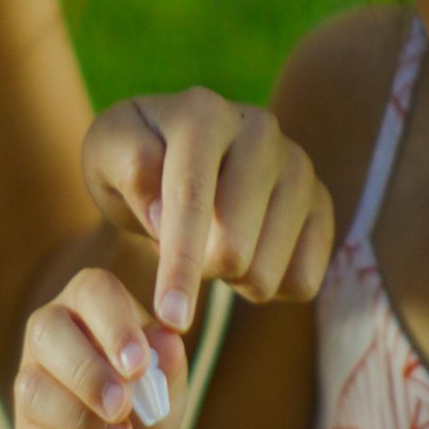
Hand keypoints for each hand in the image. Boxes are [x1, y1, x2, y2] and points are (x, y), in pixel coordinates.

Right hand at [13, 266, 188, 428]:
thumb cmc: (152, 401)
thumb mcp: (170, 384)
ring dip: (80, 421)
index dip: (114, 326)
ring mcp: (28, 380)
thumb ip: (170, 365)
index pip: (94, 292)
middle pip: (47, 331)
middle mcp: (50, 330)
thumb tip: (168, 341)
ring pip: (34, 390)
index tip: (138, 365)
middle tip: (121, 406)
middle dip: (87, 372)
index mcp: (90, 302)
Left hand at [83, 89, 334, 333]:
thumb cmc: (135, 160)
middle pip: (234, 248)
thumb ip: (127, 173)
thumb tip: (161, 214)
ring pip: (266, 272)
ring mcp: (299, 167)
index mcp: (203, 113)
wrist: (182, 154)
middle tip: (180, 249)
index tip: (171, 315)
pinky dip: (268, 285)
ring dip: (230, 279)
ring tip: (212, 243)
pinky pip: (302, 280)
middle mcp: (261, 131)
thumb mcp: (106, 156)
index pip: (192, 199)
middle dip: (198, 270)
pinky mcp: (322, 203)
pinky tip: (248, 252)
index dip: (180, 263)